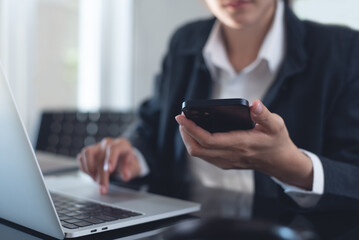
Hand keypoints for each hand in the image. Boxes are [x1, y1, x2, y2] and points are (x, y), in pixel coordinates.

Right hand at [77, 138, 140, 193]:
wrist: (123, 157)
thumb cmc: (129, 162)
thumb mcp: (136, 166)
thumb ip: (132, 171)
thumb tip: (125, 175)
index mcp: (121, 144)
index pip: (114, 148)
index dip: (111, 159)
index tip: (109, 171)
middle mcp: (108, 143)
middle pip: (101, 157)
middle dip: (101, 175)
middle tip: (103, 188)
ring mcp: (98, 146)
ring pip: (87, 153)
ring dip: (90, 168)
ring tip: (96, 180)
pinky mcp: (90, 152)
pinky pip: (82, 157)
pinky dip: (84, 168)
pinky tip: (92, 175)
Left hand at [176, 100, 312, 189]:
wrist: (281, 162)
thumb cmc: (277, 141)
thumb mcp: (276, 125)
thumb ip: (264, 115)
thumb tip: (254, 104)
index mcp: (240, 144)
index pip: (208, 139)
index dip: (191, 128)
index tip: (181, 117)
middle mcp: (230, 155)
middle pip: (197, 149)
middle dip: (185, 133)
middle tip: (181, 118)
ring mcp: (227, 161)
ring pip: (199, 154)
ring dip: (188, 139)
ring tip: (186, 124)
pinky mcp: (226, 163)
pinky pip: (204, 156)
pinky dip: (196, 144)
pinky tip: (197, 133)